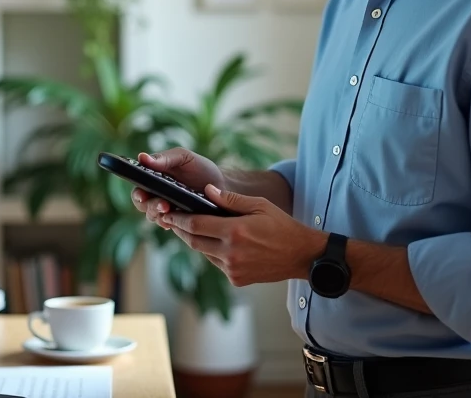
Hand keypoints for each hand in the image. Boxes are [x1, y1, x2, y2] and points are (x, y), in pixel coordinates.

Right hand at [131, 149, 224, 224]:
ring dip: (160, 215)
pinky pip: (169, 225)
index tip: (142, 195)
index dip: (138, 194)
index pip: (138, 189)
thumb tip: (142, 157)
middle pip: (143, 206)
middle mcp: (156, 196)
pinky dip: (172, 223)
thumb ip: (164, 158)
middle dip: (150, 206)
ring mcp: (167, 210)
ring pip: (154, 217)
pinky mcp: (178, 222)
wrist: (223, 186)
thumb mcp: (183, 157)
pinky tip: (178, 220)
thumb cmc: (200, 168)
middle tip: (162, 204)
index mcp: (153, 180)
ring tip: (171, 209)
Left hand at [162, 184, 326, 286]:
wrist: (302, 256)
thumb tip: (207, 191)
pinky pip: (216, 263)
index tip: (168, 212)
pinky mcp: (237, 279)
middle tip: (170, 219)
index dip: (178, 218)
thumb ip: (231, 199)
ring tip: (189, 227)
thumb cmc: (282, 226)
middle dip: (179, 229)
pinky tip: (214, 241)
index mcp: (235, 232)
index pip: (195, 225)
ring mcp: (233, 269)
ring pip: (203, 252)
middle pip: (193, 241)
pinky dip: (211, 251)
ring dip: (195, 240)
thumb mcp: (259, 205)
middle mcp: (231, 253)